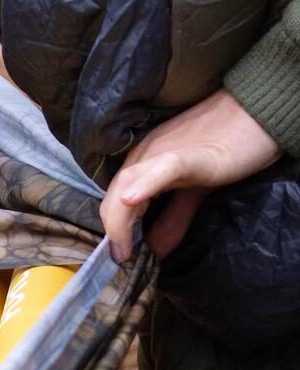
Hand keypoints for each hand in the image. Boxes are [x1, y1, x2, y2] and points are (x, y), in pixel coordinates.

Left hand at [101, 89, 280, 262]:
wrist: (258, 112)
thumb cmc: (228, 145)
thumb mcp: (197, 189)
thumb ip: (176, 216)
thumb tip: (157, 250)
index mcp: (143, 161)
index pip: (113, 197)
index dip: (112, 228)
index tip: (119, 254)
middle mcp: (145, 154)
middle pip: (113, 193)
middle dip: (113, 230)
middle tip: (121, 258)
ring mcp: (163, 150)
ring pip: (128, 183)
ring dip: (120, 219)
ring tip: (124, 247)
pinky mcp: (191, 153)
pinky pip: (162, 169)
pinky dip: (144, 186)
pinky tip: (131, 201)